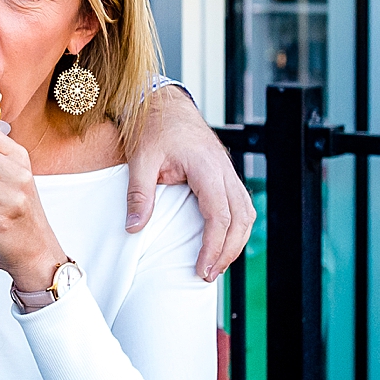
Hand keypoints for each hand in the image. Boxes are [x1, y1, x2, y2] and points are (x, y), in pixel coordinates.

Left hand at [128, 86, 252, 280]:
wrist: (165, 104)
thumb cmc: (154, 128)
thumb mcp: (141, 159)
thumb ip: (139, 194)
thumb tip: (133, 228)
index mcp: (207, 167)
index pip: (219, 215)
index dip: (214, 246)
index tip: (202, 269)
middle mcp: (224, 170)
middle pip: (240, 219)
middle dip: (228, 251)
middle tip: (208, 275)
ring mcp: (228, 172)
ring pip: (246, 213)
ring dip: (236, 241)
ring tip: (216, 265)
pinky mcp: (225, 175)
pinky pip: (240, 205)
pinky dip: (235, 227)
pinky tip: (220, 243)